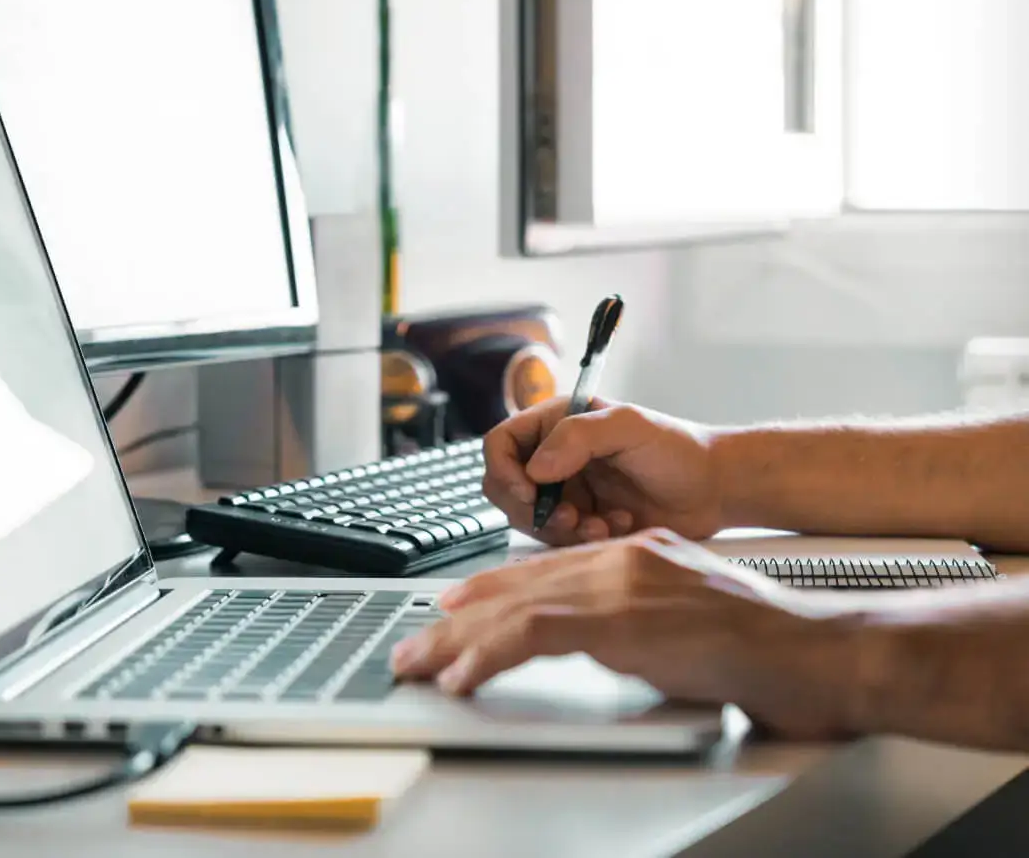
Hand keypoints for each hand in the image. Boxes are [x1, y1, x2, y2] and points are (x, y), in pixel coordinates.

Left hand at [391, 530, 864, 740]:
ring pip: (513, 608)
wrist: (815, 650)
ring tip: (420, 665)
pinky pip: (534, 635)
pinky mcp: (621, 621)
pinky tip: (463, 678)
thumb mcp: (690, 618)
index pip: (545, 570)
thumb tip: (612, 641)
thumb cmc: (766, 647)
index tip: (453, 608)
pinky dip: (489, 656)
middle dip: (458, 618)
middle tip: (417, 644)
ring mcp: (618, 586)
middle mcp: (620, 559)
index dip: (491, 590)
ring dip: (457, 641)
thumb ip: (643, 619)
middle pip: (518, 586)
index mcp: (636, 555)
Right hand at [483, 397, 722, 545]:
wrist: (714, 490)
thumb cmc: (678, 449)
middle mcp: (555, 456)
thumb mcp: (628, 427)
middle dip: (532, 509)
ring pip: (530, 519)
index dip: (504, 470)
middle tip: (569, 516)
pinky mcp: (582, 521)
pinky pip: (559, 540)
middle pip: (505, 487)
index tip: (529, 492)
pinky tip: (616, 526)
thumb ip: (579, 437)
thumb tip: (536, 469)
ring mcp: (567, 491)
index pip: (500, 443)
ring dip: (562, 528)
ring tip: (602, 524)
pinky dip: (583, 540)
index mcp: (557, 423)